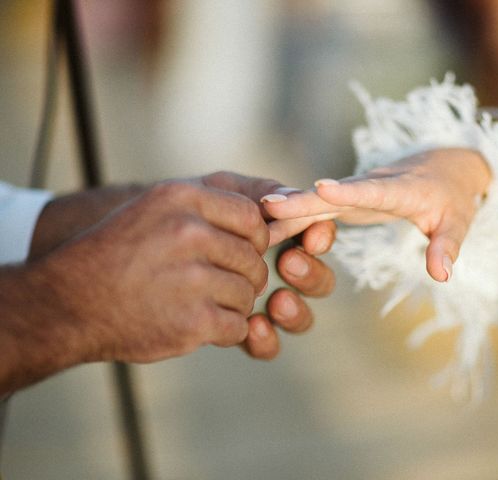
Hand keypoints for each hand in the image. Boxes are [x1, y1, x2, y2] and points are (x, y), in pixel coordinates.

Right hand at [42, 181, 268, 362]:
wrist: (68, 304)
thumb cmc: (116, 256)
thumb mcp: (155, 209)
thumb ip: (206, 209)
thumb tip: (266, 218)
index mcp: (181, 199)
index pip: (251, 217)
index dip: (254, 240)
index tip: (240, 253)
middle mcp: (188, 233)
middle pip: (253, 258)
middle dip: (246, 277)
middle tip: (223, 286)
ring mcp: (191, 278)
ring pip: (247, 294)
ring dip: (234, 305)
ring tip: (204, 305)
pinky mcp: (192, 321)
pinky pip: (237, 326)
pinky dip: (225, 331)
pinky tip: (199, 325)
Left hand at [200, 171, 336, 359]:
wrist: (135, 248)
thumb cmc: (184, 212)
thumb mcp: (217, 191)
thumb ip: (257, 192)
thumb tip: (294, 194)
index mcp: (283, 236)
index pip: (315, 238)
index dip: (322, 237)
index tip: (312, 236)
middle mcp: (279, 272)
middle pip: (317, 280)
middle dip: (311, 273)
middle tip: (289, 263)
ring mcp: (261, 304)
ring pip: (299, 316)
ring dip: (297, 310)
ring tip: (279, 301)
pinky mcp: (241, 329)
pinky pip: (268, 343)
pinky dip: (268, 338)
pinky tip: (255, 327)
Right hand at [264, 148, 490, 281]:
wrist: (444, 168)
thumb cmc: (452, 196)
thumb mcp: (458, 221)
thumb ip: (447, 246)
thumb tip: (441, 275)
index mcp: (402, 188)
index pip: (373, 190)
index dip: (348, 191)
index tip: (320, 187)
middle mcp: (371, 186)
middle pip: (332, 195)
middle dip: (300, 201)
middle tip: (266, 206)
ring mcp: (355, 192)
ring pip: (316, 201)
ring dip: (287, 211)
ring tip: (254, 222)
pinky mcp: (346, 200)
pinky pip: (315, 209)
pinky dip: (291, 218)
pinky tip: (264, 229)